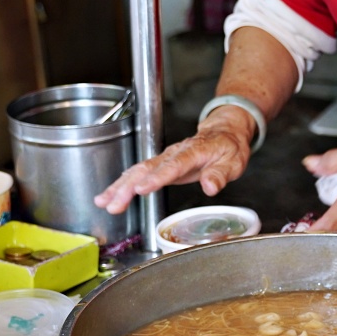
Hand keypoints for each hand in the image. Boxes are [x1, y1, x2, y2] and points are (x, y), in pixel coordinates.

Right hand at [94, 106, 253, 213]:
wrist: (223, 132)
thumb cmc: (228, 148)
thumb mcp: (233, 162)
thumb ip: (220, 174)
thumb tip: (211, 186)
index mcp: (194, 152)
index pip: (174, 165)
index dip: (157, 177)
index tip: (142, 188)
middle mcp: (174, 153)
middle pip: (147, 168)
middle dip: (127, 186)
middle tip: (113, 203)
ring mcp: (165, 158)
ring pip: (137, 170)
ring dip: (119, 186)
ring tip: (103, 202)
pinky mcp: (159, 164)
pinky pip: (137, 173)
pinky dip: (122, 184)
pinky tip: (109, 196)